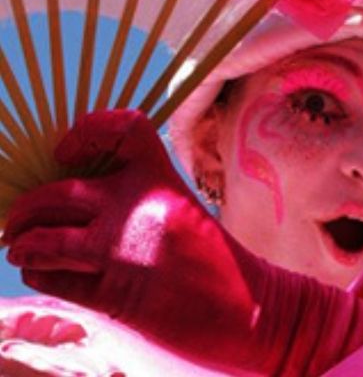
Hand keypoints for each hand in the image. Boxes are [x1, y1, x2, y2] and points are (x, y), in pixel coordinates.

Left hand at [3, 110, 362, 375]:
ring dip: (23, 242)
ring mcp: (122, 252)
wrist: (256, 315)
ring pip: (42, 236)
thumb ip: (142, 203)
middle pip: (56, 192)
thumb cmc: (223, 269)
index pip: (119, 130)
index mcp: (165, 182)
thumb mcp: (188, 217)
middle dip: (26, 208)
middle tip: (20, 220)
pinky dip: (39, 271)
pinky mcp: (111, 296)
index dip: (84, 131)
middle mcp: (138, 209)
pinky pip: (51, 275)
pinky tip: (46, 272)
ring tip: (23, 247)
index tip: (68, 152)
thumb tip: (81, 199)